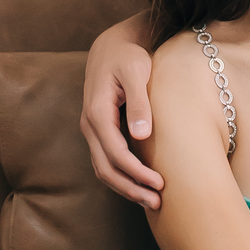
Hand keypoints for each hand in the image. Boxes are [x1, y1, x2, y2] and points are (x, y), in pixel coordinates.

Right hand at [79, 22, 162, 209]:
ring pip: (103, 169)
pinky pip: (106, 161)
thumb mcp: (136, 72)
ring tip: (152, 201)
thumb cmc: (128, 56)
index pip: (116, 154)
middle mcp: (89, 125)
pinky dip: (121, 177)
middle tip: (157, 203)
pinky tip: (140, 184)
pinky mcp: (99, 131)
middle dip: (131, 189)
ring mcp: (91, 130)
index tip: (160, 184)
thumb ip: (138, 103)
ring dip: (125, 187)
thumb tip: (141, 135)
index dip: (137, 173)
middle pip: (106, 169)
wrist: (111, 47)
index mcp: (97, 112)